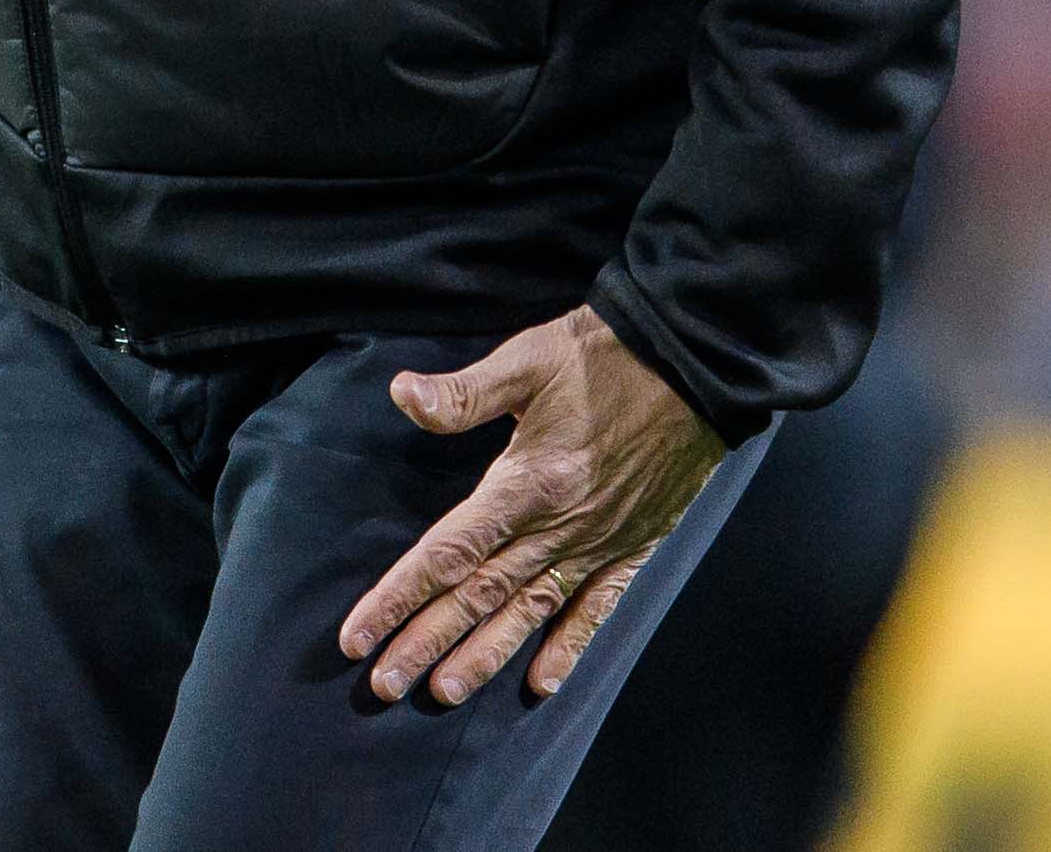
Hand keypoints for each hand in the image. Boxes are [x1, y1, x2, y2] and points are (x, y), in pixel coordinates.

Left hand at [335, 303, 724, 707]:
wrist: (693, 364)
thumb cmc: (602, 356)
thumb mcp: (527, 360)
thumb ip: (464, 392)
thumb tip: (400, 393)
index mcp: (526, 483)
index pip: (448, 552)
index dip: (399, 596)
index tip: (357, 635)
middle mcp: (558, 526)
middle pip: (479, 595)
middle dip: (427, 642)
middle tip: (383, 685)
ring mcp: (597, 543)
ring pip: (530, 612)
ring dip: (485, 656)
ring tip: (443, 694)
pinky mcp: (632, 547)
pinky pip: (597, 608)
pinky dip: (570, 648)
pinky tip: (543, 685)